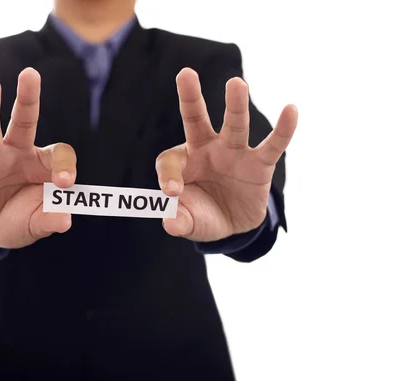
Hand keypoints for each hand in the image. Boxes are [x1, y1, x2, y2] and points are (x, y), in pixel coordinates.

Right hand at [0, 68, 75, 247]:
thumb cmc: (15, 220)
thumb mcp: (35, 225)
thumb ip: (49, 220)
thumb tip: (66, 221)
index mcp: (39, 164)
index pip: (58, 155)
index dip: (65, 166)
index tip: (64, 183)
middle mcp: (15, 154)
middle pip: (23, 121)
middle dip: (28, 99)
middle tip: (31, 74)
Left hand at [156, 68, 297, 241]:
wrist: (232, 227)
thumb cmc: (203, 215)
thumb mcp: (188, 221)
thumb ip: (178, 220)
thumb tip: (170, 223)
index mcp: (184, 161)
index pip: (169, 161)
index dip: (168, 176)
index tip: (171, 193)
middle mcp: (207, 149)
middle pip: (196, 119)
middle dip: (191, 97)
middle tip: (185, 74)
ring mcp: (234, 153)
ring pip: (235, 126)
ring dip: (235, 106)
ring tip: (236, 85)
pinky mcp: (259, 165)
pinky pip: (273, 146)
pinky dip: (283, 130)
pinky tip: (291, 110)